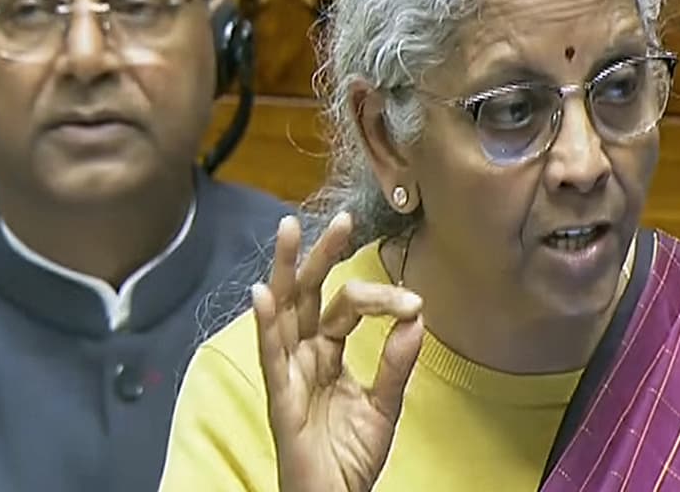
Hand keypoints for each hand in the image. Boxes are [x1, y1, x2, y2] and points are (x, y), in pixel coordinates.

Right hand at [253, 213, 423, 491]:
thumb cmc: (350, 459)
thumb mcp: (384, 407)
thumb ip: (397, 363)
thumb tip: (416, 316)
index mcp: (327, 354)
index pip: (347, 308)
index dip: (379, 299)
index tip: (412, 302)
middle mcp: (304, 357)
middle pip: (308, 296)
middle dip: (320, 255)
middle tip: (339, 218)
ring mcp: (289, 375)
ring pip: (284, 314)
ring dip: (285, 270)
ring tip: (287, 229)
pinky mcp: (281, 400)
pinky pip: (272, 358)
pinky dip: (266, 324)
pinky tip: (263, 293)